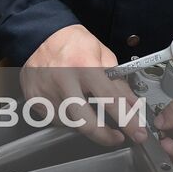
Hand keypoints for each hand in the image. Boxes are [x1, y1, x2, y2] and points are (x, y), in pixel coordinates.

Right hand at [21, 24, 148, 146]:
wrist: (39, 34)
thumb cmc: (71, 41)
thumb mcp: (101, 53)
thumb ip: (117, 80)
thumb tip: (131, 104)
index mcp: (84, 66)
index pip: (111, 101)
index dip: (128, 121)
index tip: (138, 133)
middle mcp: (63, 80)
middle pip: (86, 123)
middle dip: (106, 137)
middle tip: (116, 137)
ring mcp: (46, 91)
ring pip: (71, 124)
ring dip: (85, 123)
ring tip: (86, 107)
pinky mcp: (34, 99)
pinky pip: (56, 120)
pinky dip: (67, 117)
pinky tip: (68, 103)